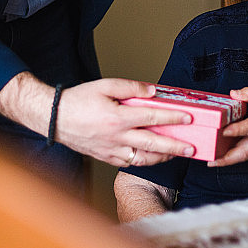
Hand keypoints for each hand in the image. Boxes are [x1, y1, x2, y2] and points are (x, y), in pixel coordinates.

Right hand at [56, 79, 195, 166]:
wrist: (54, 118)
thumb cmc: (78, 101)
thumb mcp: (104, 85)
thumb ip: (131, 87)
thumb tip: (152, 92)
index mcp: (118, 118)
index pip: (153, 118)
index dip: (173, 118)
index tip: (188, 118)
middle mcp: (117, 137)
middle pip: (153, 144)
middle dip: (176, 146)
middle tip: (193, 148)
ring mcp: (111, 150)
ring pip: (143, 158)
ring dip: (163, 157)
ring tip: (178, 154)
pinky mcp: (106, 157)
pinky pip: (130, 163)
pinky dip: (145, 161)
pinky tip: (154, 157)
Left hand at [207, 87, 247, 167]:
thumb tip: (234, 93)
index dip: (237, 130)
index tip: (225, 130)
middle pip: (244, 151)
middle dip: (228, 157)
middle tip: (212, 158)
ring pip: (242, 156)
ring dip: (226, 161)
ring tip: (211, 160)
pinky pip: (242, 155)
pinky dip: (230, 158)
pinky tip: (217, 157)